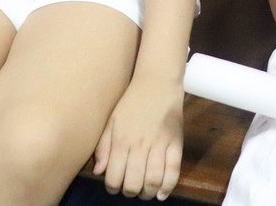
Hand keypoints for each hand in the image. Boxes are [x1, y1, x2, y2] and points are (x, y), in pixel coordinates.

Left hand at [93, 75, 183, 200]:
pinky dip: (168, 186)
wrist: (157, 82)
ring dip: (147, 193)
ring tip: (144, 192)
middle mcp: (140, 144)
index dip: (112, 188)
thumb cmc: (131, 102)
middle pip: (134, 182)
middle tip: (129, 190)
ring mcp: (160, 144)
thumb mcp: (111, 120)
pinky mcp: (176, 143)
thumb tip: (98, 172)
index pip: (114, 176)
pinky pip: (174, 170)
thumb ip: (103, 146)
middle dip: (129, 192)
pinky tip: (161, 193)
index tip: (114, 187)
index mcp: (121, 139)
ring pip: (153, 180)